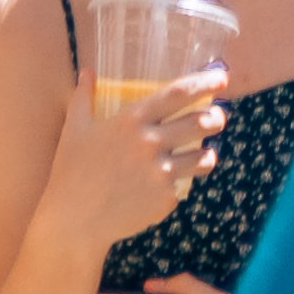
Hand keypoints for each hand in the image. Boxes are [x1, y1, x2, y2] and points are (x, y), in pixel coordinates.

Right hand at [36, 70, 227, 252]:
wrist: (75, 221)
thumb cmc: (71, 172)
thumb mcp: (74, 129)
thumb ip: (83, 97)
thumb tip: (86, 72)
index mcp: (131, 121)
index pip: (178, 94)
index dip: (204, 82)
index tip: (222, 77)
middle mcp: (151, 143)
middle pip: (201, 122)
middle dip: (217, 117)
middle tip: (218, 116)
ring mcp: (161, 173)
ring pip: (203, 157)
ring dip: (209, 152)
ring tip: (206, 152)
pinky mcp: (165, 199)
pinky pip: (182, 186)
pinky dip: (179, 183)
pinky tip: (168, 185)